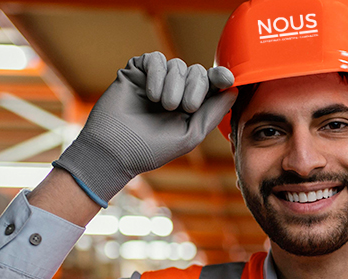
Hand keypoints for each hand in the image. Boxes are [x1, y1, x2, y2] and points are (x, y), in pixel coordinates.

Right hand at [53, 52, 235, 205]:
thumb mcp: (190, 135)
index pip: (209, 84)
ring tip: (163, 105)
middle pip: (197, 71)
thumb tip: (233, 91)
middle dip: (195, 87)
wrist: (114, 150)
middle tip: (184, 107)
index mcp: (189, 105)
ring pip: (177, 65)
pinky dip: (157, 75)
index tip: (227, 79)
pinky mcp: (136, 71)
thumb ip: (212, 113)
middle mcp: (174, 90)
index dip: (220, 77)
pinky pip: (155, 59)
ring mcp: (154, 79)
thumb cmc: (151, 149)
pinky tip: (151, 94)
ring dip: (173, 85)